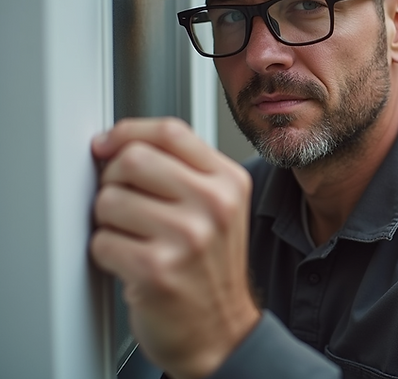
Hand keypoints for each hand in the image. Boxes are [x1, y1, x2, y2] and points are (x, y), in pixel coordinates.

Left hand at [90, 117, 260, 378]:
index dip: (128, 132)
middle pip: (133, 159)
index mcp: (229, 182)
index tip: (109, 144)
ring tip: (135, 239)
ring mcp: (188, 237)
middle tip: (124, 202)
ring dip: (109, 222)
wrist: (221, 332)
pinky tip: (132, 264)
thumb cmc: (210, 270)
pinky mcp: (157, 269)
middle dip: (114, 180)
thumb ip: (183, 169)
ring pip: (109, 200)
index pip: (170, 131)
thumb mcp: (218, 208)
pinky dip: (107, 254)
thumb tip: (117, 144)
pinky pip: (102, 241)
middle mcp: (214, 205)